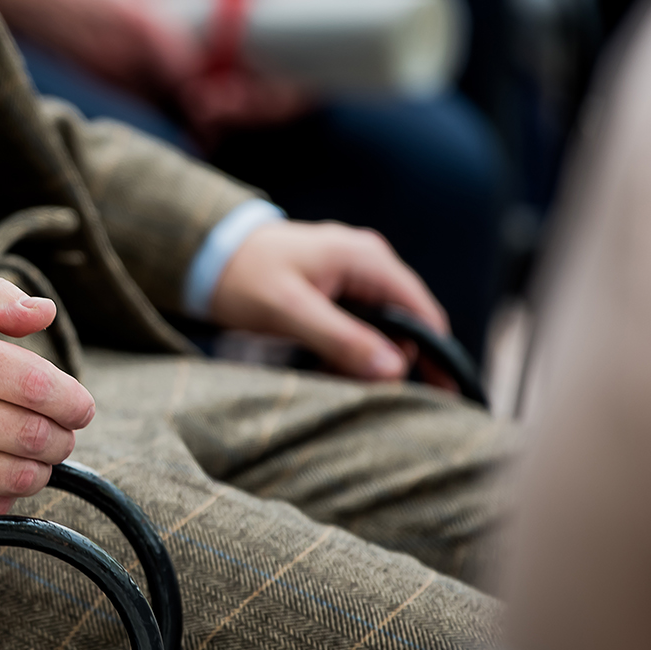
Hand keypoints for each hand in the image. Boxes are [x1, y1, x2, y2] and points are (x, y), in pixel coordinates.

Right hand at [0, 280, 97, 515]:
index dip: (72, 400)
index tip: (79, 406)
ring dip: (40, 468)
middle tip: (61, 432)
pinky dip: (6, 493)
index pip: (38, 386)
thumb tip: (43, 314)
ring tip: (35, 454)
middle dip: (61, 437)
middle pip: (35, 435)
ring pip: (18, 476)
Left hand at [206, 219, 447, 380]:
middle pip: (407, 322)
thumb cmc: (244, 276)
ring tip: (337, 381)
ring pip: (382, 327)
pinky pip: (361, 324)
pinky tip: (326, 366)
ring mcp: (355, 273)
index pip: (423, 312)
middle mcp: (370, 261)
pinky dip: (350, 350)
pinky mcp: (338, 287)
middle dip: (394, 362)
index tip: (443, 397)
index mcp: (367, 259)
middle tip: (369, 397)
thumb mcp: (290, 311)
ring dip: (368, 359)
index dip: (438, 355)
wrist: (207, 252)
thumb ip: (341, 339)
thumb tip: (395, 370)